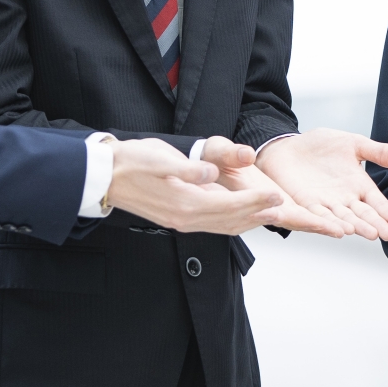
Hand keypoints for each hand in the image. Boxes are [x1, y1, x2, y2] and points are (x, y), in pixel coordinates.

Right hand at [107, 138, 284, 235]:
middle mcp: (185, 218)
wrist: (105, 177)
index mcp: (184, 204)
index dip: (255, 201)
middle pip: (231, 221)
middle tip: (282, 208)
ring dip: (247, 221)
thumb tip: (209, 172)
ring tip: (267, 215)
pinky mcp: (177, 218)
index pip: (230, 206)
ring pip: (223, 227)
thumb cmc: (131, 163)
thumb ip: (186, 169)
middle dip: (258, 214)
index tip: (276, 196)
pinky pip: (211, 225)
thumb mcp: (158, 159)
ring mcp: (181, 221)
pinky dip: (230, 222)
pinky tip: (238, 217)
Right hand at [195, 137, 343, 236]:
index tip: (285, 199)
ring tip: (341, 229)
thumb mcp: (215, 151)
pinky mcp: (268, 210)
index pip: (248, 204)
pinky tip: (329, 222)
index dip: (266, 203)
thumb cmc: (210, 159)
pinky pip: (292, 218)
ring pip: (290, 222)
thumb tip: (245, 155)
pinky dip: (311, 221)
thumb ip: (229, 155)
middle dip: (307, 224)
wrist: (208, 169)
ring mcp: (259, 214)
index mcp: (228, 201)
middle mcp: (246, 213)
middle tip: (333, 228)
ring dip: (314, 226)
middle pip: (278, 219)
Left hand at [254, 128, 387, 240]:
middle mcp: (344, 199)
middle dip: (374, 224)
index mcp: (358, 185)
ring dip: (355, 226)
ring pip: (343, 218)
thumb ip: (379, 152)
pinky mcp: (306, 205)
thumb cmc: (319, 146)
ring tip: (368, 234)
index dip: (386, 211)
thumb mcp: (353, 144)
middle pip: (362, 214)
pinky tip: (340, 231)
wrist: (287, 147)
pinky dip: (329, 224)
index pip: (376, 201)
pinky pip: (319, 216)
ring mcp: (326, 204)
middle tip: (386, 234)